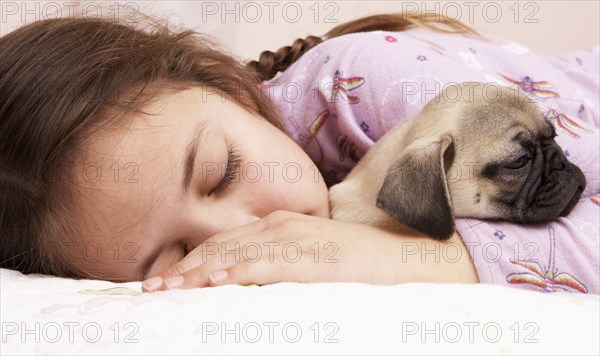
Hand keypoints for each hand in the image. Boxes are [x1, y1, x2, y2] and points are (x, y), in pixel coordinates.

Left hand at [142, 210, 477, 291]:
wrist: (404, 255)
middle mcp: (279, 226)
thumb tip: (245, 286)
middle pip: (219, 247)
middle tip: (150, 289)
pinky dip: (237, 272)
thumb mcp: (310, 260)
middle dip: (183, 268)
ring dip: (197, 272)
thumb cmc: (356, 263)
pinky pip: (266, 264)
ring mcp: (294, 238)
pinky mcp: (310, 255)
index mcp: (277, 226)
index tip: (164, 281)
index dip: (191, 261)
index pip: (223, 244)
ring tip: (166, 289)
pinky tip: (213, 282)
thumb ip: (278, 266)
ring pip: (234, 255)